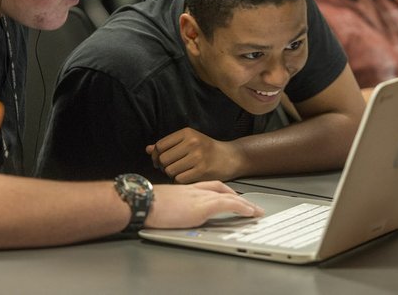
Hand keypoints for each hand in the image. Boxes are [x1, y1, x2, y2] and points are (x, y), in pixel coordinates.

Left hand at [146, 127, 244, 182]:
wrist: (231, 157)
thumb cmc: (207, 150)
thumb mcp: (189, 141)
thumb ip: (168, 145)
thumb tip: (148, 149)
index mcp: (187, 133)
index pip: (160, 145)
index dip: (156, 155)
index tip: (159, 161)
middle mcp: (192, 142)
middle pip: (163, 159)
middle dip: (163, 166)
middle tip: (170, 168)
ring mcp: (198, 156)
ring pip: (170, 170)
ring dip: (171, 174)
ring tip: (179, 172)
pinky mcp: (202, 170)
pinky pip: (179, 179)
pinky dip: (179, 180)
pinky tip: (186, 177)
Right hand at [146, 180, 263, 228]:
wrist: (141, 201)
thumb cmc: (145, 203)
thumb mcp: (163, 202)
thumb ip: (172, 204)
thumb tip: (171, 212)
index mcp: (186, 189)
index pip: (210, 185)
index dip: (223, 190)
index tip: (232, 194)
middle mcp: (195, 190)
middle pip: (222, 188)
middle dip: (237, 196)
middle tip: (249, 204)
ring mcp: (199, 197)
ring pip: (228, 196)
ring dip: (245, 204)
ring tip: (256, 211)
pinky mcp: (201, 207)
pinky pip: (227, 205)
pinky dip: (241, 207)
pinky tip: (249, 212)